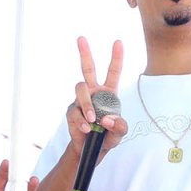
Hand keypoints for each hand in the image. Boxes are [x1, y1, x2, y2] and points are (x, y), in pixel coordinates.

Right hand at [66, 37, 127, 156]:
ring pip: (80, 90)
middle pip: (88, 68)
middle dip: (85, 53)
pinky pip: (74, 112)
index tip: (118, 42)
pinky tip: (87, 129)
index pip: (113, 72)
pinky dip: (81, 121)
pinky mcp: (71, 112)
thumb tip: (108, 119)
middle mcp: (93, 92)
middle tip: (81, 38)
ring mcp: (80, 101)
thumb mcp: (119, 133)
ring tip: (93, 120)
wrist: (91, 151)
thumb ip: (119, 126)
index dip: (116, 57)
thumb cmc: (108, 137)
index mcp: (109, 93)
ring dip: (87, 105)